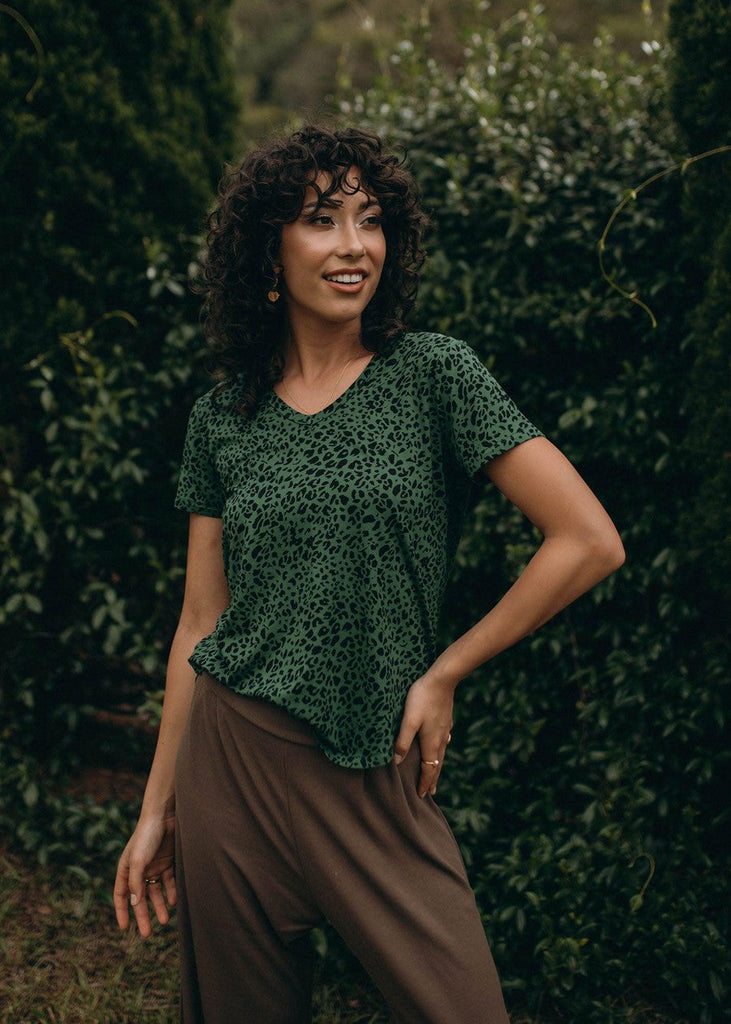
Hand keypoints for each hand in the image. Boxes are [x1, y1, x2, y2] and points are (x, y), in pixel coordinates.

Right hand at [113, 808, 176, 937]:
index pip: (121, 895)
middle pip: (140, 898)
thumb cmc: (147, 836)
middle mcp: (139, 870)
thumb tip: (133, 904)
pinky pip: (169, 882)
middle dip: (143, 915)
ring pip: (156, 892)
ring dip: (160, 906)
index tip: (124, 928)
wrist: (166, 815)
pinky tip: (174, 901)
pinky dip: (171, 892)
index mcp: (126, 869)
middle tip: (147, 933)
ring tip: (165, 920)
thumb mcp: (138, 861)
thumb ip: (135, 883)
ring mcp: (154, 866)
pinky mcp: (168, 862)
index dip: (121, 911)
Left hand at [393, 673, 454, 797]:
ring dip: (437, 766)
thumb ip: (402, 741)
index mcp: (431, 743)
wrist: (442, 680)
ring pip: (441, 753)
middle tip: (430, 793)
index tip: (421, 796)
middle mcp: (440, 740)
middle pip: (436, 765)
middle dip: (432, 779)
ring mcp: (445, 729)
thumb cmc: (422, 699)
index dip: (424, 783)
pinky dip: (441, 749)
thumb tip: (396, 761)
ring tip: (436, 773)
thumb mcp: (409, 720)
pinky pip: (444, 740)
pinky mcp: (446, 719)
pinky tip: (443, 744)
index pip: (428, 770)